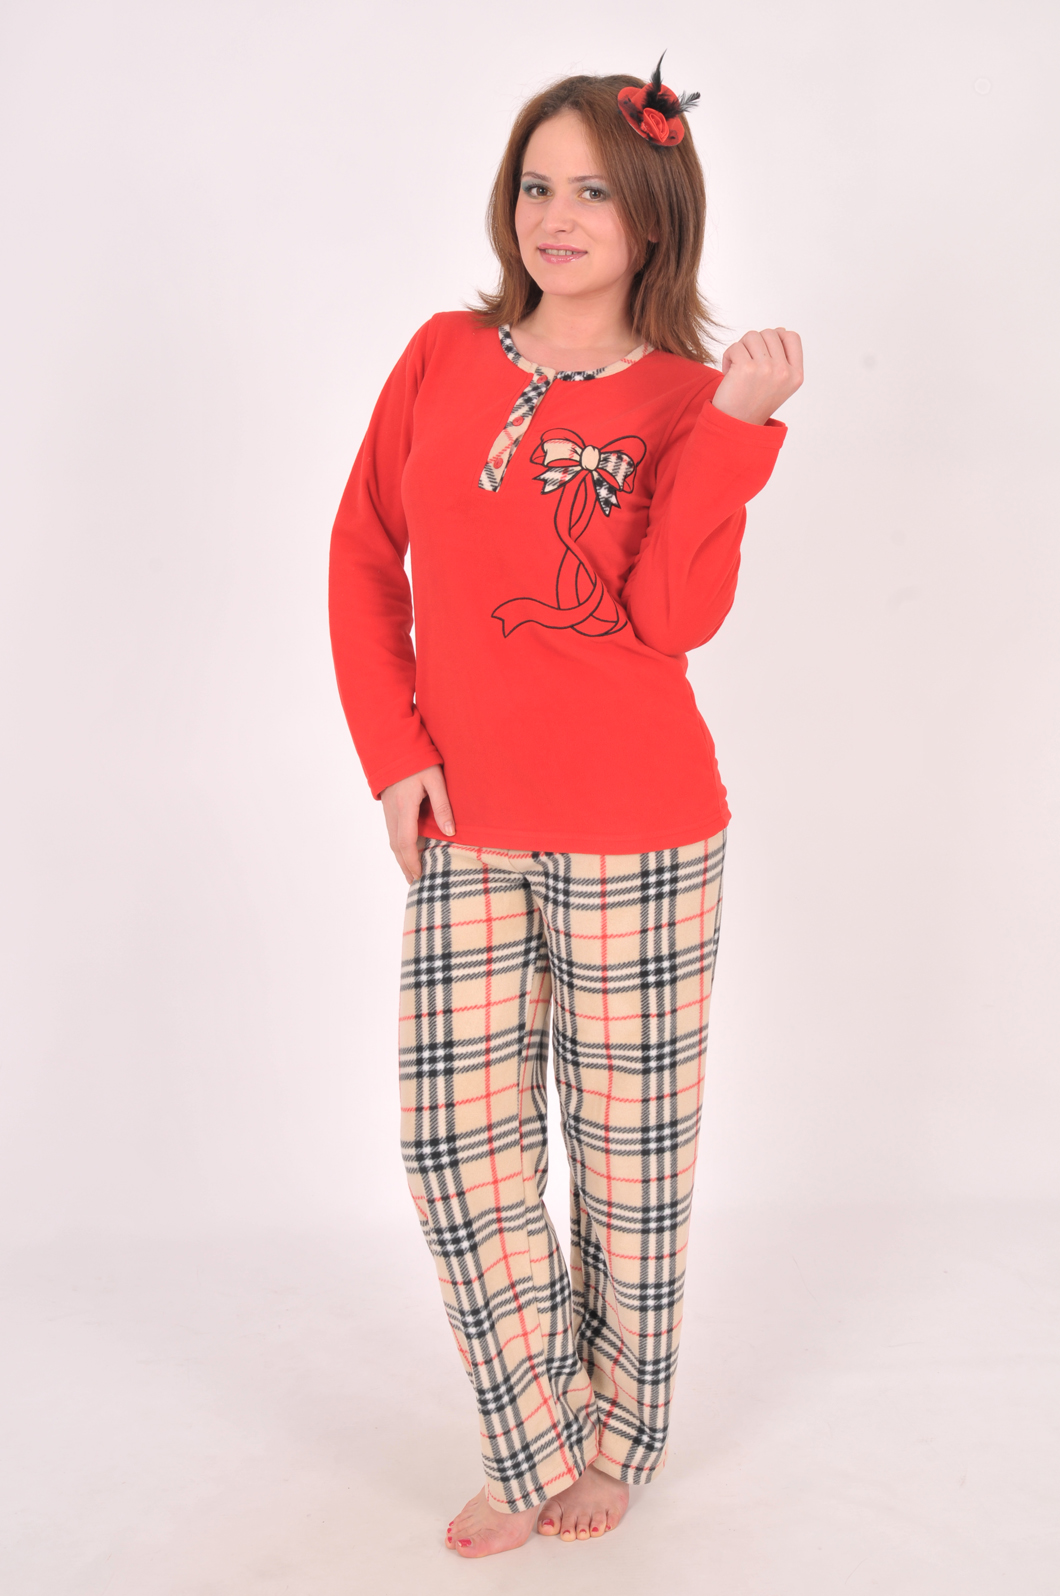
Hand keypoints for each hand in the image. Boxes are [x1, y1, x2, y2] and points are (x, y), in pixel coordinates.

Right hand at [380, 764, 454, 884]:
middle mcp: (392, 812)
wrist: (394, 745)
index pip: (406, 843)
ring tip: (410, 872)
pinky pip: (392, 832)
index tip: (419, 875)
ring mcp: (388, 810)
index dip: (412, 861)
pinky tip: (406, 851)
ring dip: (400, 858)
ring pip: (392, 840)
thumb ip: (442, 805)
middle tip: (414, 881)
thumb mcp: (435, 780)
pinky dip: (398, 846)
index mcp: (404, 807)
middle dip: (405, 866)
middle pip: (396, 847)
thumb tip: (450, 832)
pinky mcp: (388, 807)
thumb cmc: (417, 760)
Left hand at [711, 327, 802, 425]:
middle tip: (747, 363)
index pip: (792, 337)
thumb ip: (783, 359)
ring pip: (752, 336)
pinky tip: (729, 373)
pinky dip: (728, 357)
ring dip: (741, 348)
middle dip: (754, 344)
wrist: (736, 425)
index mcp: (796, 375)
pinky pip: (735, 346)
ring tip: (738, 367)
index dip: (777, 336)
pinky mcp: (746, 368)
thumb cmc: (754, 402)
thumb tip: (780, 330)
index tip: (764, 351)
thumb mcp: (779, 384)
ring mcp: (767, 369)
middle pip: (769, 333)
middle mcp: (784, 371)